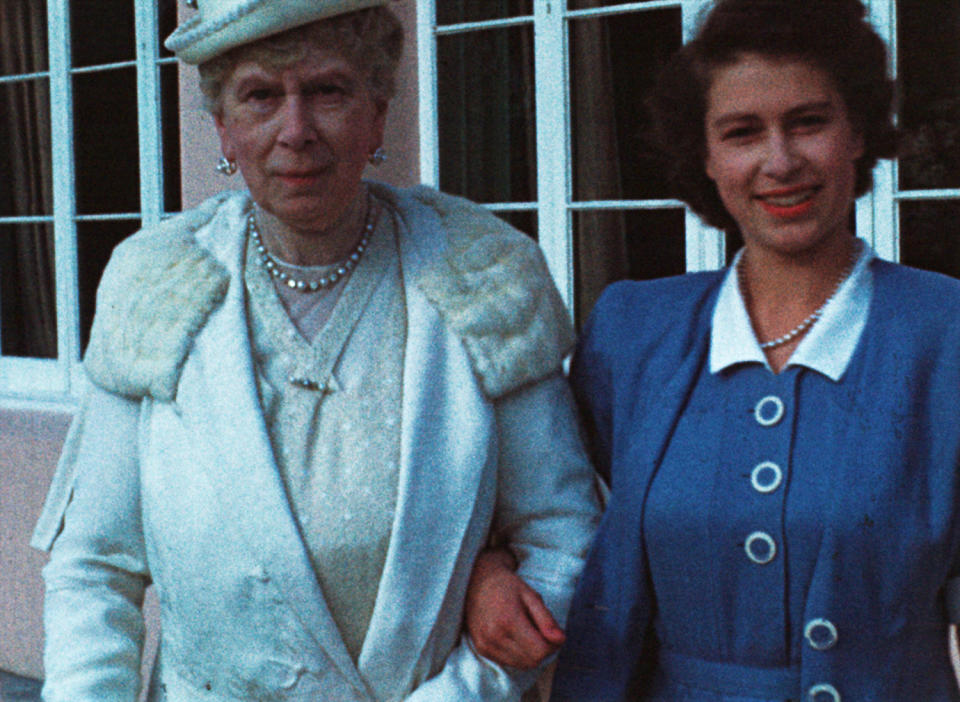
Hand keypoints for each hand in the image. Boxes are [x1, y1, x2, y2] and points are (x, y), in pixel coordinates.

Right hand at [465, 547, 565, 669]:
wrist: (477, 582)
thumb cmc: (507, 586)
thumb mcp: (531, 596)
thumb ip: (547, 619)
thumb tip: (561, 640)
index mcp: (508, 620)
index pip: (540, 651)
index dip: (553, 645)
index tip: (553, 632)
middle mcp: (494, 636)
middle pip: (532, 661)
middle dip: (543, 650)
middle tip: (543, 632)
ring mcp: (486, 645)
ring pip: (521, 665)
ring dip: (531, 654)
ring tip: (528, 633)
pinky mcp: (481, 649)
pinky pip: (509, 662)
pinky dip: (518, 655)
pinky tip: (516, 637)